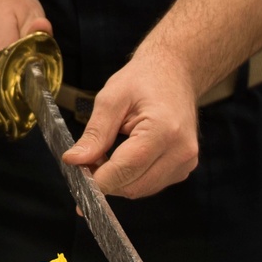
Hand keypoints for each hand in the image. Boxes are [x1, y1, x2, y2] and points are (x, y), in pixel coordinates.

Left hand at [63, 45, 199, 197]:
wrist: (175, 72)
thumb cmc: (144, 79)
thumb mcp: (112, 98)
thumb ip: (95, 133)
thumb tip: (74, 161)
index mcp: (164, 130)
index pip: (125, 170)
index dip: (97, 179)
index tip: (76, 172)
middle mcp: (181, 151)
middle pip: (133, 186)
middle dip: (106, 181)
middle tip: (86, 162)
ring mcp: (186, 161)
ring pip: (141, 190)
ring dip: (118, 181)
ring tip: (105, 156)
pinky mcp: (185, 167)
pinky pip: (151, 184)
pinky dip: (132, 178)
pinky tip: (124, 159)